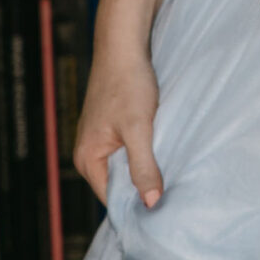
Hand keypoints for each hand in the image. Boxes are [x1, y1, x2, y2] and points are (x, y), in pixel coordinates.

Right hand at [73, 41, 162, 207]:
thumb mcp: (138, 128)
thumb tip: (151, 204)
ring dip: (144, 169)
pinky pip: (127, 152)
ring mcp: (98, 140)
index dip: (138, 207)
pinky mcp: (110, 128)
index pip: (113, 199)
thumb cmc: (127, 84)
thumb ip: (143, 166)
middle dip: (142, 189)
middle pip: (118, 185)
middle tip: (172, 195)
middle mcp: (87, 154)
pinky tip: (161, 151)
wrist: (122, 46)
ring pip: (125, 167)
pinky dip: (143, 153)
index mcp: (87, 159)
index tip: (165, 212)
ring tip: (169, 174)